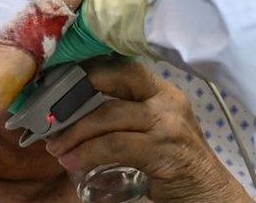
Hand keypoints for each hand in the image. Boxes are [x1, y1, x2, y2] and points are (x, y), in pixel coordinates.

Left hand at [46, 58, 252, 202]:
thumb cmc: (173, 158)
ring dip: (76, 131)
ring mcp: (168, 124)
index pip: (124, 66)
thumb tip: (76, 113)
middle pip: (117, 80)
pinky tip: (73, 161)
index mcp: (162, 90)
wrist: (206, 189)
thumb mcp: (154, 127)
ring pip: (111, 115)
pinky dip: (89, 153)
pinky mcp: (163, 151)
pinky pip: (117, 146)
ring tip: (56, 146)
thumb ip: (126, 115)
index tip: (59, 80)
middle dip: (77, 94)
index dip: (90, 69)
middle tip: (49, 113)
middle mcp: (167, 100)